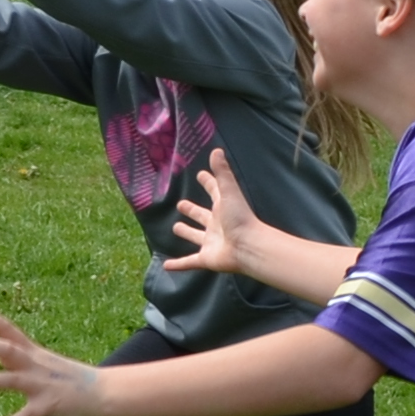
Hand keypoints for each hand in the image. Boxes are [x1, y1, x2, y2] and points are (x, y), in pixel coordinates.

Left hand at [0, 300, 99, 415]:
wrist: (105, 394)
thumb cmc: (71, 378)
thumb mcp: (43, 362)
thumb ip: (19, 358)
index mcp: (34, 353)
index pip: (9, 330)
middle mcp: (35, 366)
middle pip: (7, 350)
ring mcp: (42, 385)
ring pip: (11, 380)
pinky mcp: (49, 406)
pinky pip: (27, 415)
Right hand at [160, 148, 262, 275]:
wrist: (248, 247)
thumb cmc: (240, 218)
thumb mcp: (229, 192)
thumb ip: (222, 173)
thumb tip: (216, 150)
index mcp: (222, 208)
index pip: (214, 192)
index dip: (208, 182)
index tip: (201, 174)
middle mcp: (216, 224)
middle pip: (201, 215)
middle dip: (192, 210)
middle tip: (181, 204)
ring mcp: (210, 242)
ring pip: (196, 236)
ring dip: (186, 233)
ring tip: (176, 228)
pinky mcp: (205, 258)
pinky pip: (189, 262)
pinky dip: (177, 264)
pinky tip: (166, 265)